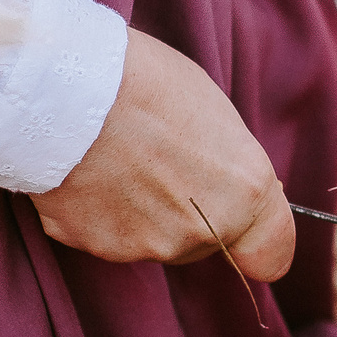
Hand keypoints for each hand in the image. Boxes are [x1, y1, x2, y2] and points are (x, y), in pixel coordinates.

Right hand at [31, 28, 296, 280]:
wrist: (64, 85)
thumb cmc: (146, 82)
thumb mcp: (216, 116)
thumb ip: (229, 169)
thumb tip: (227, 188)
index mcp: (245, 194)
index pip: (271, 255)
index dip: (260, 246)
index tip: (249, 236)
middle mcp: (201, 231)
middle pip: (203, 242)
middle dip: (189, 213)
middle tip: (161, 162)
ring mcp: (145, 244)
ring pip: (153, 240)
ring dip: (141, 211)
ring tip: (117, 157)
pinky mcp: (92, 245)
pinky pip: (103, 232)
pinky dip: (97, 210)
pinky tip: (88, 169)